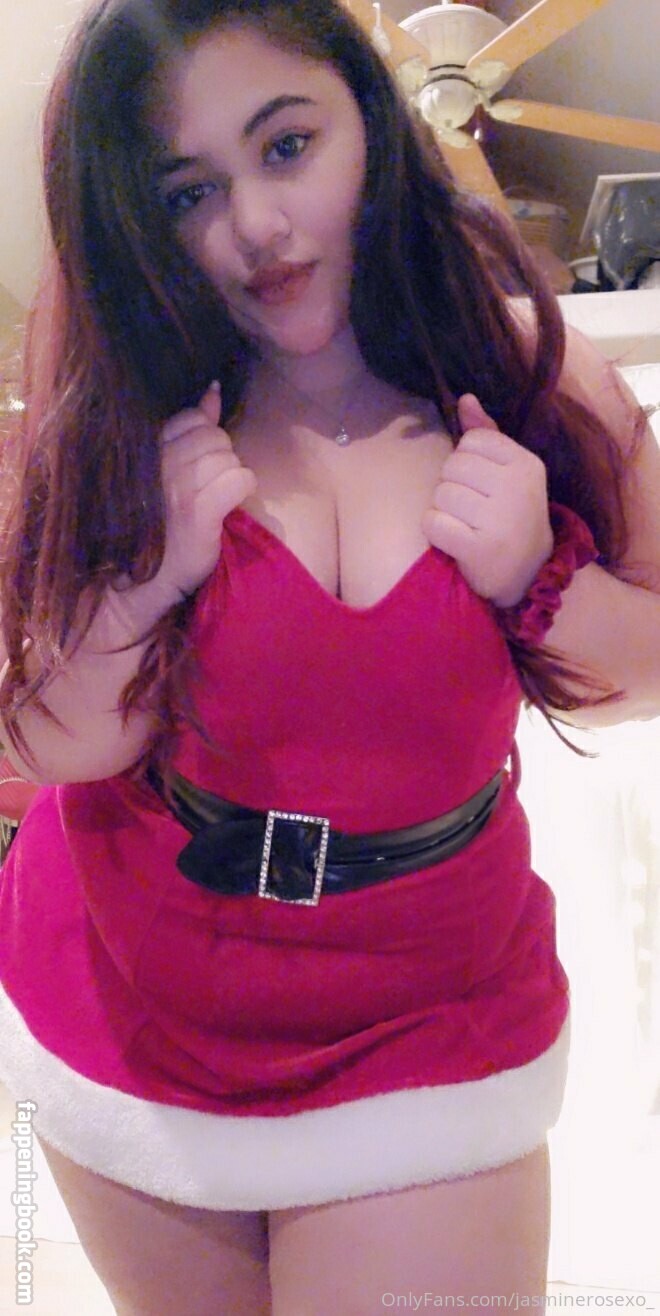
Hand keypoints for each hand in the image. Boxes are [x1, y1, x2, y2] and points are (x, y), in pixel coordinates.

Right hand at [158, 382, 256, 595]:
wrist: (140, 580)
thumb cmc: (157, 524)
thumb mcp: (167, 469)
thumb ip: (190, 427)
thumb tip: (213, 390)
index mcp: (148, 452)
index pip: (192, 418)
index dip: (205, 438)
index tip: (198, 466)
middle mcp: (160, 466)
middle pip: (215, 437)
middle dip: (221, 459)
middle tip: (208, 488)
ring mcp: (179, 489)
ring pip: (230, 458)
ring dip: (231, 478)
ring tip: (215, 500)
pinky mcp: (199, 513)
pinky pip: (240, 479)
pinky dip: (241, 491)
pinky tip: (227, 508)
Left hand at [422, 394, 553, 607]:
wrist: (527, 574)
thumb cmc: (511, 517)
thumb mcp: (509, 474)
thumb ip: (488, 435)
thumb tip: (464, 398)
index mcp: (527, 464)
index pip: (471, 440)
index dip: (467, 463)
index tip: (484, 487)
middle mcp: (519, 488)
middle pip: (453, 466)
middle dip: (453, 488)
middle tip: (473, 511)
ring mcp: (501, 519)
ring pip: (441, 494)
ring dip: (444, 512)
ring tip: (466, 526)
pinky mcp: (480, 547)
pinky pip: (433, 523)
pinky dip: (437, 534)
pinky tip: (456, 542)